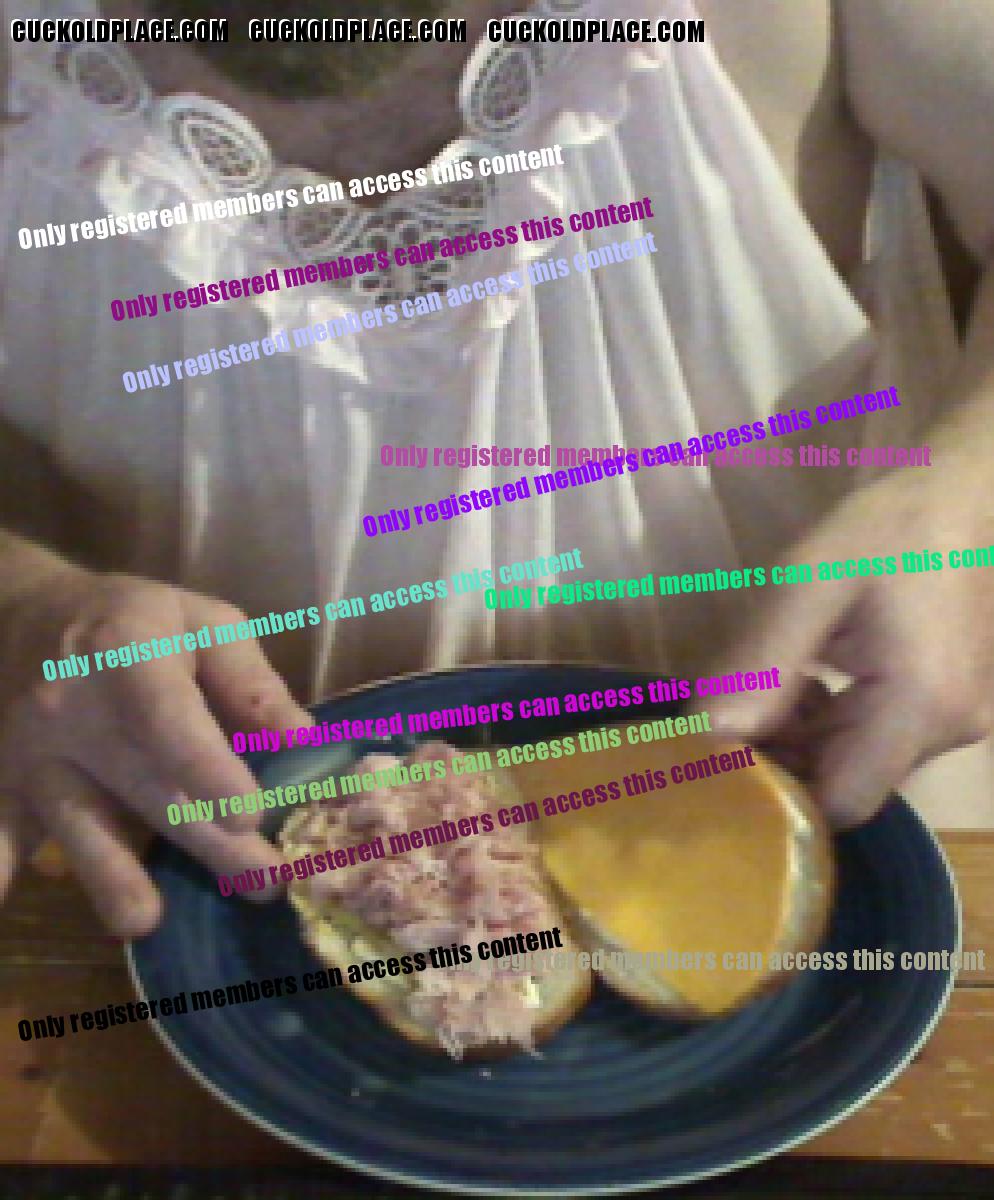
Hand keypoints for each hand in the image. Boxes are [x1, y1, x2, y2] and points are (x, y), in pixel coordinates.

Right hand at [0, 566, 310, 935]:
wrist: (23, 615)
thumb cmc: (134, 620)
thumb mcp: (201, 622)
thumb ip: (250, 681)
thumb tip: (302, 739)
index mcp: (127, 652)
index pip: (167, 716)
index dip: (206, 766)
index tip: (250, 814)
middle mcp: (69, 706)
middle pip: (142, 782)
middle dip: (206, 840)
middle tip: (265, 882)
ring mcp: (29, 753)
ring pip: (75, 819)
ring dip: (111, 873)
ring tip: (143, 921)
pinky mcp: (2, 785)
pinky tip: (0, 903)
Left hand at [706, 462, 992, 826]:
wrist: (962, 494)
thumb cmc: (886, 529)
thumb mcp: (807, 582)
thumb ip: (760, 662)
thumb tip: (709, 738)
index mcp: (920, 706)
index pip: (839, 803)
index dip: (776, 791)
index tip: (721, 755)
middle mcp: (947, 731)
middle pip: (844, 784)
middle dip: (779, 757)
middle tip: (726, 714)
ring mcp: (952, 721)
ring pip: (854, 763)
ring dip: (798, 736)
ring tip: (762, 684)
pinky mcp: (943, 706)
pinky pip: (873, 737)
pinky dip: (827, 721)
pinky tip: (802, 677)